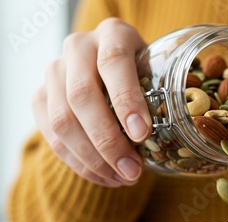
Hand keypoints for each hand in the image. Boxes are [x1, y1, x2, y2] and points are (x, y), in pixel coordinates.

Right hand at [32, 18, 151, 186]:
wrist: (108, 64)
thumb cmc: (145, 72)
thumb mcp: (160, 71)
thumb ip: (165, 92)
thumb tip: (184, 134)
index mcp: (113, 34)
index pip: (114, 63)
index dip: (126, 100)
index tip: (141, 134)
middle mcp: (78, 48)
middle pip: (81, 96)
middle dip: (108, 141)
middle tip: (133, 171)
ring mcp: (54, 72)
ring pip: (62, 120)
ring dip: (93, 159)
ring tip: (123, 179)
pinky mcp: (41, 97)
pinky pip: (52, 136)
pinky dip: (79, 163)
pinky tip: (106, 177)